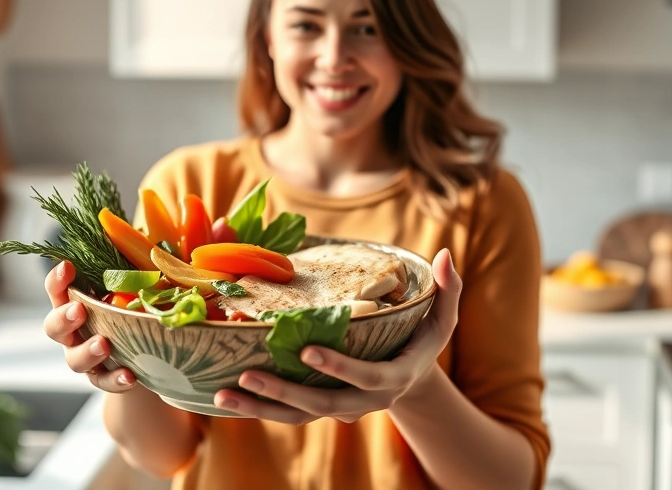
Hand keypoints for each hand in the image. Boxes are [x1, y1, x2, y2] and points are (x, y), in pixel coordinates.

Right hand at [42, 260, 137, 392]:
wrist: (149, 352)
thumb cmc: (137, 306)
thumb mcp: (139, 282)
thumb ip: (141, 261)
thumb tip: (160, 235)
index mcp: (77, 301)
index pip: (58, 289)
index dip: (57, 280)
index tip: (67, 267)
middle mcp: (75, 330)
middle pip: (54, 327)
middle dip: (63, 318)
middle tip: (79, 310)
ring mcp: (86, 356)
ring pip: (74, 359)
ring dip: (87, 351)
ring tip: (104, 344)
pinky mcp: (104, 378)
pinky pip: (104, 382)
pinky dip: (115, 379)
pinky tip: (130, 375)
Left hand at [212, 248, 461, 424]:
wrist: (411, 379)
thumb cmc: (423, 339)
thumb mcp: (442, 318)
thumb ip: (448, 290)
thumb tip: (447, 255)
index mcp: (393, 377)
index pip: (365, 377)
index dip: (338, 367)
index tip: (307, 351)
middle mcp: (364, 402)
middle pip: (321, 404)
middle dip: (284, 393)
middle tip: (248, 375)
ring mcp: (340, 409)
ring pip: (297, 416)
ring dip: (260, 408)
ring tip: (223, 394)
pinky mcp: (320, 409)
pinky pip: (286, 414)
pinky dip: (256, 409)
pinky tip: (223, 397)